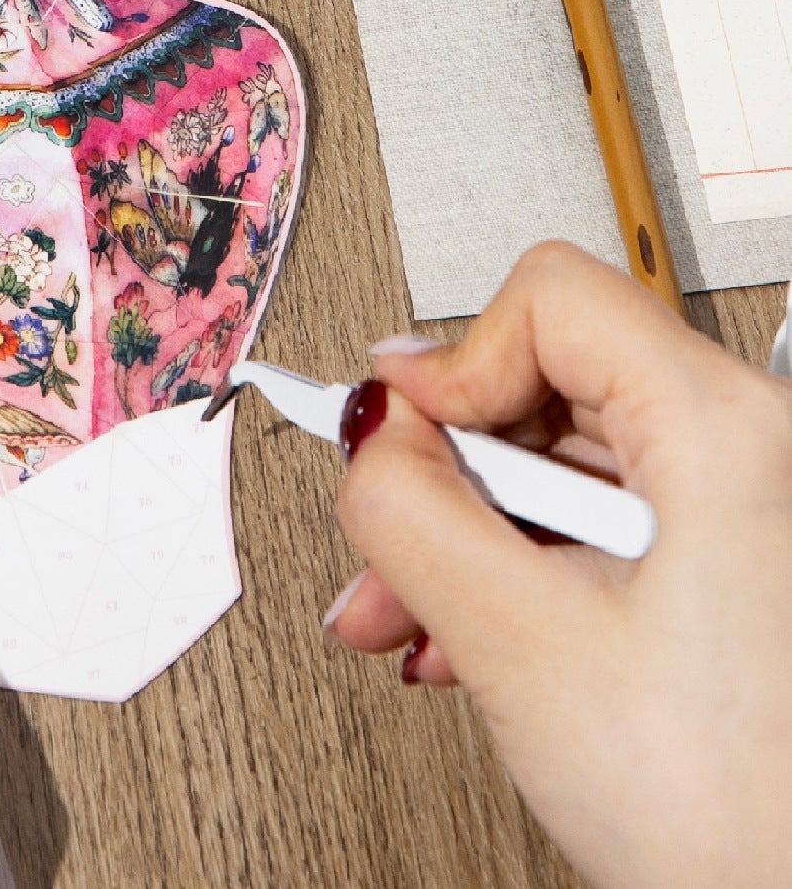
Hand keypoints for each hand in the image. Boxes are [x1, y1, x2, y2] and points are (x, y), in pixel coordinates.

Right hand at [324, 241, 791, 888]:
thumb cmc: (745, 819)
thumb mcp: (523, 646)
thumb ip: (412, 514)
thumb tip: (368, 433)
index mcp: (729, 433)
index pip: (552, 301)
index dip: (455, 362)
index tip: (398, 433)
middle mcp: (758, 447)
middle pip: (549, 386)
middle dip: (445, 474)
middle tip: (390, 544)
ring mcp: (751, 506)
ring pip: (567, 463)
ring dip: (473, 534)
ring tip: (417, 617)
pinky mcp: (738, 558)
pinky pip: (607, 521)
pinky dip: (528, 565)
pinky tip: (476, 635)